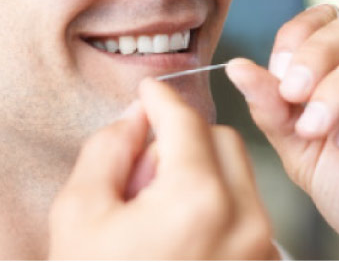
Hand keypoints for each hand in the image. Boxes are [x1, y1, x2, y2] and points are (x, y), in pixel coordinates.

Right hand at [49, 78, 276, 259]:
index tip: (147, 92)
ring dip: (202, 172)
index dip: (160, 98)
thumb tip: (137, 116)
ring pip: (240, 177)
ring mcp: (259, 253)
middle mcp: (243, 223)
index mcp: (196, 201)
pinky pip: (246, 216)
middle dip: (183, 139)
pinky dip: (216, 208)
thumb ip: (110, 147)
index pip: (185, 120)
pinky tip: (178, 238)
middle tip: (142, 172)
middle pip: (223, 140)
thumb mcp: (79, 211)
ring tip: (157, 213)